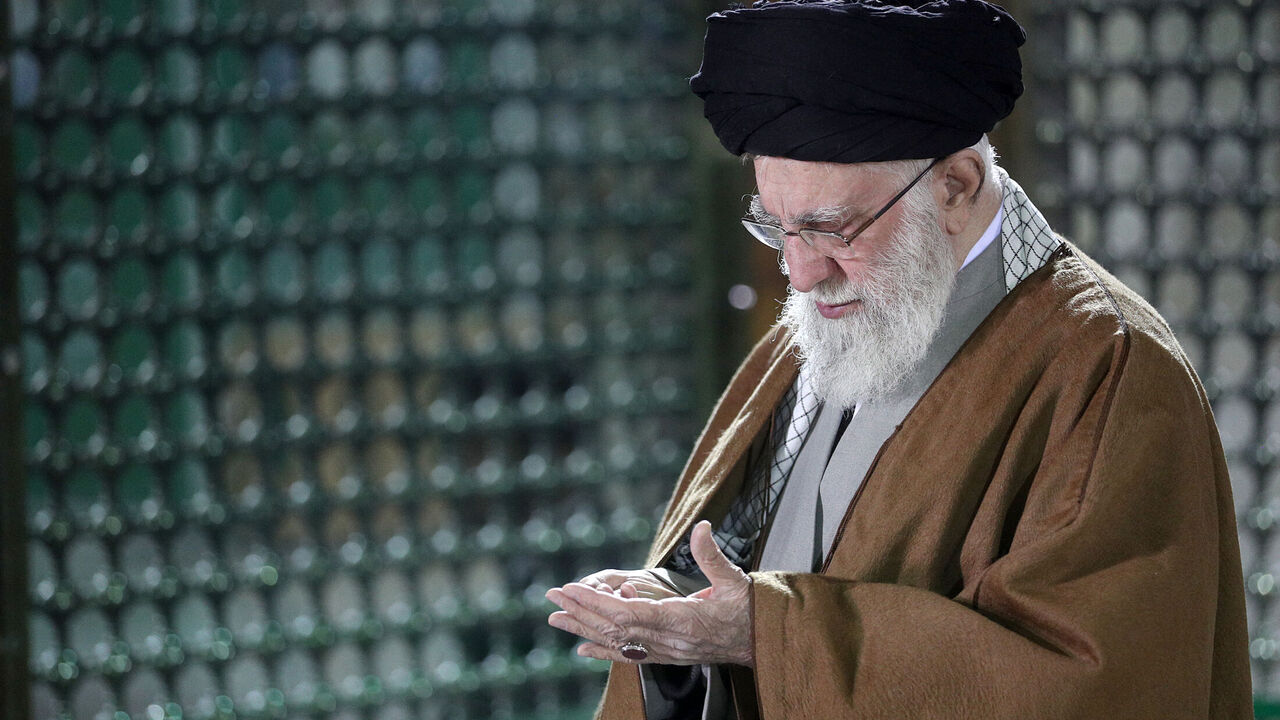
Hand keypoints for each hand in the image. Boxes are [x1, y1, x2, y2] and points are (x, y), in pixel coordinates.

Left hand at [545, 520, 753, 666]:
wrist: (765, 642)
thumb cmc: (750, 609)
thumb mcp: (734, 579)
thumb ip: (713, 555)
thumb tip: (702, 526)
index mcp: (681, 620)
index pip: (628, 612)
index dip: (597, 602)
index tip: (572, 589)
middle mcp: (669, 640)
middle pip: (615, 628)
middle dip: (581, 611)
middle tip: (551, 597)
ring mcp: (667, 652)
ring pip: (618, 642)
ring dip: (584, 629)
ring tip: (555, 618)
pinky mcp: (669, 656)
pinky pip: (630, 656)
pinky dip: (604, 652)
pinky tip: (582, 648)